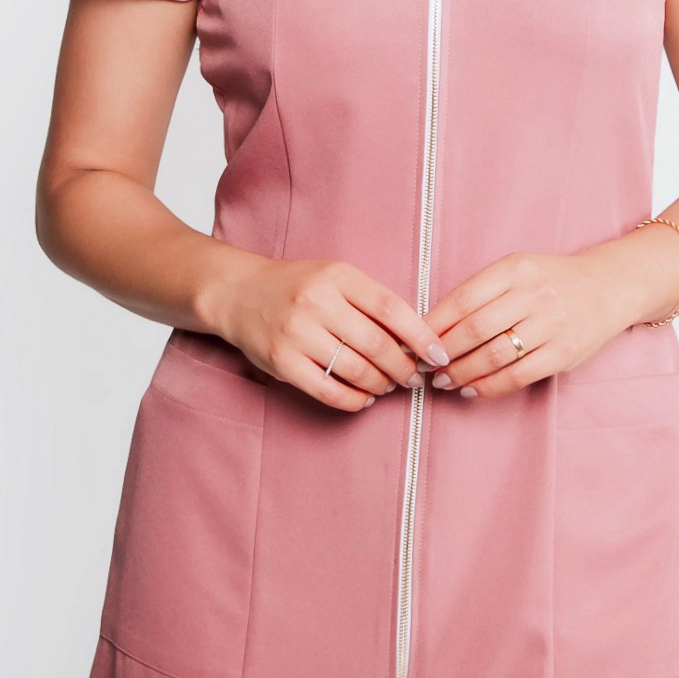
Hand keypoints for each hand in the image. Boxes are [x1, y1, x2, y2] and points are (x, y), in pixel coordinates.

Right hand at [213, 257, 450, 411]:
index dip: (421, 336)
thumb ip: (372, 302)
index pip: (391, 309)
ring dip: (381, 384)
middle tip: (414, 377)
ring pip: (355, 371)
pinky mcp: (282, 361)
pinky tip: (363, 397)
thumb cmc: (298, 287)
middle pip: (377, 345)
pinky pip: (328, 391)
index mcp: (338, 277)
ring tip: (387, 386)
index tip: (439, 354)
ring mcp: (297, 333)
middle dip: (404, 368)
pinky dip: (354, 400)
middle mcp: (317, 302)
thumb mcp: (336, 278)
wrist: (239, 293)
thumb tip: (416, 340)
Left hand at [421, 250, 626, 398]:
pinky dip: (489, 386)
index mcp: (515, 268)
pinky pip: (518, 375)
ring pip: (494, 355)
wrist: (607, 288)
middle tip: (423, 366)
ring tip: (444, 380)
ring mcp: (552, 324)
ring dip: (462, 372)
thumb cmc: (550, 282)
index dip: (433, 325)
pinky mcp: (564, 352)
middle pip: (475, 329)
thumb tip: (433, 326)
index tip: (414, 341)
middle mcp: (534, 294)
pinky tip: (472, 389)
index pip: (463, 299)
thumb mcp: (517, 271)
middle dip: (443, 352)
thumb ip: (480, 293)